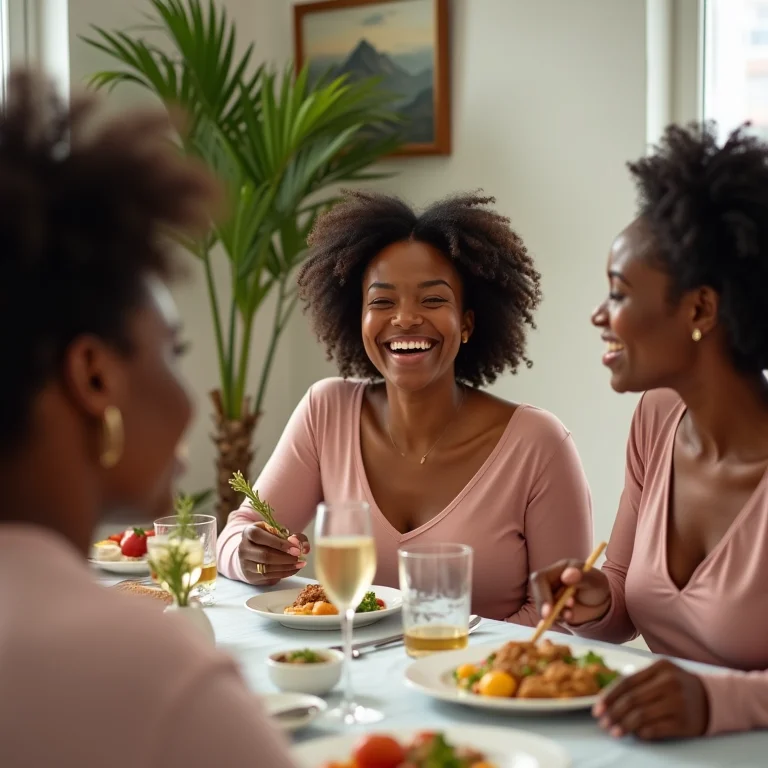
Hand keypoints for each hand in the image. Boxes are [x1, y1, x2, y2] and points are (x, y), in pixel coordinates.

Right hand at [238, 522, 309, 585]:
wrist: (253, 550)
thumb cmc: (269, 538)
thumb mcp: (279, 531)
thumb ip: (295, 536)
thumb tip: (303, 547)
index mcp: (249, 532)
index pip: (260, 537)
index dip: (279, 543)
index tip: (295, 548)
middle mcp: (243, 548)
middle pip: (264, 555)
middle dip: (285, 557)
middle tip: (299, 557)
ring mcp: (245, 563)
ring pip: (266, 568)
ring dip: (286, 567)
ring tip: (300, 564)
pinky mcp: (250, 575)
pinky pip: (268, 576)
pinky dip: (283, 573)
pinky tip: (293, 569)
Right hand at [530, 559, 610, 624]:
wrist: (602, 602)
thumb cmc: (598, 586)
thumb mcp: (595, 580)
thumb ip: (582, 576)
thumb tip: (566, 576)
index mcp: (558, 570)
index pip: (539, 579)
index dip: (541, 594)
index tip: (549, 609)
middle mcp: (551, 582)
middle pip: (537, 593)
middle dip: (544, 606)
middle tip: (551, 616)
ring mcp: (551, 596)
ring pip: (542, 606)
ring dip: (555, 613)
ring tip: (571, 613)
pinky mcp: (553, 609)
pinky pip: (549, 616)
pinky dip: (557, 619)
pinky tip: (570, 616)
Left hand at [594, 659, 708, 739]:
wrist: (715, 700)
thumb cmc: (680, 686)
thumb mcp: (662, 674)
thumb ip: (640, 681)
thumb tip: (610, 698)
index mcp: (660, 668)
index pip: (627, 682)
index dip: (610, 696)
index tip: (597, 708)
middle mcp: (669, 683)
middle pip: (633, 699)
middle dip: (613, 712)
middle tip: (602, 722)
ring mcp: (678, 703)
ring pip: (642, 715)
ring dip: (624, 725)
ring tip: (614, 731)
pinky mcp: (685, 723)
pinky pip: (656, 729)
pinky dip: (642, 732)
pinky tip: (634, 734)